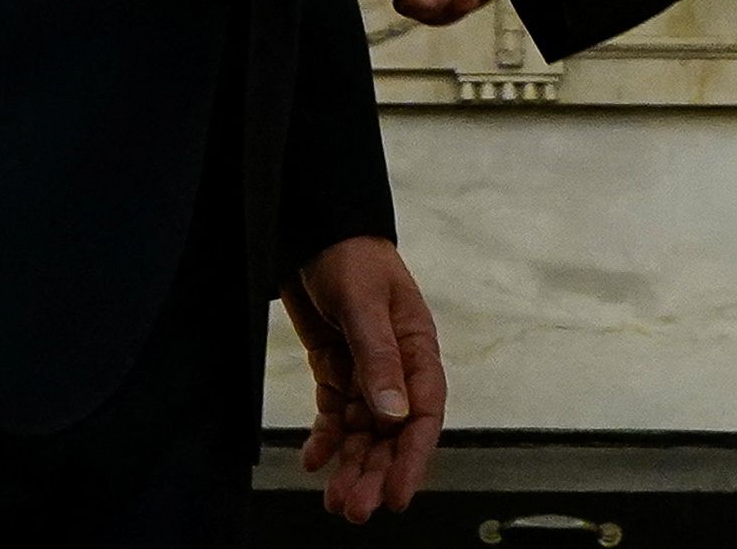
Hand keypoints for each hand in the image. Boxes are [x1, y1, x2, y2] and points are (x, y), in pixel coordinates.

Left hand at [285, 235, 444, 522]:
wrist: (314, 228)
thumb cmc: (350, 255)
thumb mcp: (365, 303)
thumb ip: (378, 358)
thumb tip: (394, 414)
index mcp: (416, 348)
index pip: (423, 413)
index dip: (412, 458)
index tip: (398, 495)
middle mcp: (395, 367)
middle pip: (392, 433)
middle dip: (376, 474)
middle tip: (354, 509)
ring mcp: (365, 371)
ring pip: (364, 433)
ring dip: (352, 466)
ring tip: (334, 500)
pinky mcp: (336, 370)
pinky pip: (335, 416)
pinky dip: (325, 440)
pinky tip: (312, 460)